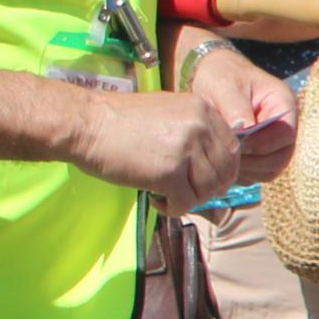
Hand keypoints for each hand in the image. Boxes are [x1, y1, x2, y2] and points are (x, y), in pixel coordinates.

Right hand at [70, 85, 239, 207]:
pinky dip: (174, 209)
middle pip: (225, 172)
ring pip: (207, 189)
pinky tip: (158, 202)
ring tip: (169, 196)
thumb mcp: (170, 112)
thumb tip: (214, 164)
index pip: (232, 149)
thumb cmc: (121, 121)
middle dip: (209, 189)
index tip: (204, 179)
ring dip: (191, 199)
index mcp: (204, 109)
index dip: (222, 170)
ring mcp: (186, 149)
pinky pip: (186, 202)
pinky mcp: (169, 173)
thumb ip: (196, 132)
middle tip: (188, 192)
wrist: (87, 123)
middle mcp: (201, 127)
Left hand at [186, 41, 295, 184]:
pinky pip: (260, 174)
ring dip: (248, 170)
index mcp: (284, 103)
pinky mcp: (265, 153)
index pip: (285, 134)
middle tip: (226, 156)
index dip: (260, 144)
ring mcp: (277, 142)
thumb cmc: (220, 77)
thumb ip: (235, 107)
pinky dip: (244, 173)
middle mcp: (286, 125)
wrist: (213, 77)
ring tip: (223, 159)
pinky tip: (225, 162)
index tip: (234, 142)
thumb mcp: (224, 85)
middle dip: (253, 161)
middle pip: (281, 157)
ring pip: (271, 169)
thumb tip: (245, 129)